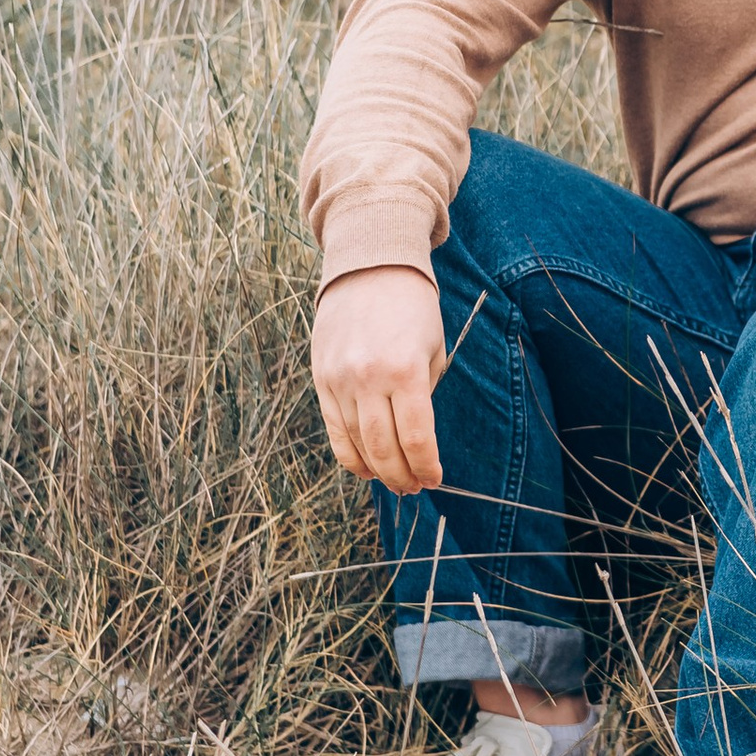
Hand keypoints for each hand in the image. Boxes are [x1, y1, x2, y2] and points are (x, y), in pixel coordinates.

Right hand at [312, 267, 446, 492]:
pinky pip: (334, 429)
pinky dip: (349, 454)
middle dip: (402, 475)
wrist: (369, 268)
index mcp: (405, 369)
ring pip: (357, 442)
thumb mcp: (433, 348)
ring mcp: (340, 379)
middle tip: (414, 487)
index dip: (426, 465)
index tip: (434, 477)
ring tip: (394, 482)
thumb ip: (423, 394)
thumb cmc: (412, 308)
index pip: (415, 436)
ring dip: (377, 470)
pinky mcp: (321, 379)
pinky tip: (365, 468)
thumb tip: (416, 441)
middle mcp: (368, 378)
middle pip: (384, 446)